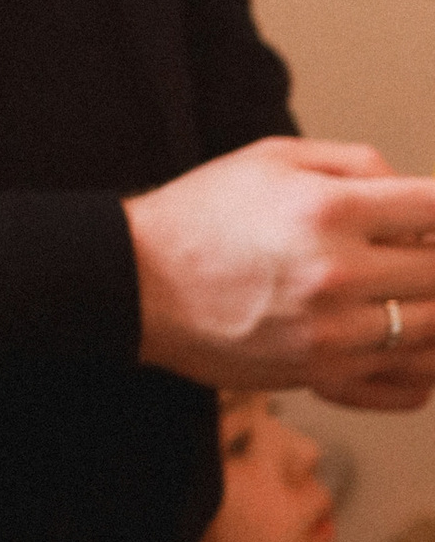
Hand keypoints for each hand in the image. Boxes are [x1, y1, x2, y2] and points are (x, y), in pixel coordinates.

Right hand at [124, 138, 434, 401]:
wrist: (135, 283)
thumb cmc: (201, 216)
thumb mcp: (273, 157)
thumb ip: (356, 163)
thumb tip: (412, 193)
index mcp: (329, 210)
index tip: (433, 217)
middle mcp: (337, 274)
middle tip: (418, 251)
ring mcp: (331, 333)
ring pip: (434, 330)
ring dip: (433, 308)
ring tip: (411, 293)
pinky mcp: (319, 376)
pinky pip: (405, 384)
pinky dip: (422, 367)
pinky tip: (408, 343)